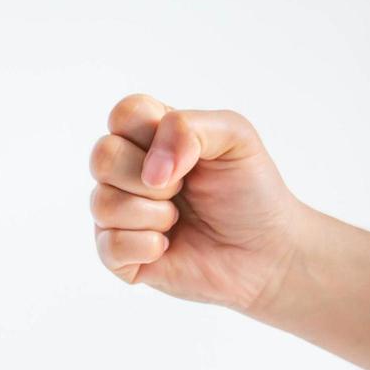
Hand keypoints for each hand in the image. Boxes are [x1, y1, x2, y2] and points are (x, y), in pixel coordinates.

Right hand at [88, 94, 302, 311]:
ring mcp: (119, 213)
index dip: (151, 133)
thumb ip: (189, 127)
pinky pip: (108, 245)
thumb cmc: (250, 191)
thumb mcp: (235, 137)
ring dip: (154, 214)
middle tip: (183, 189)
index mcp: (150, 135)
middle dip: (151, 178)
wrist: (267, 251)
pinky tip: (168, 247)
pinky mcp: (119, 255)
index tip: (188, 155)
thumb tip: (150, 172)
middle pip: (102, 156)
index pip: (122, 114)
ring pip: (102, 203)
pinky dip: (146, 246)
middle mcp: (127, 171)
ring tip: (178, 221)